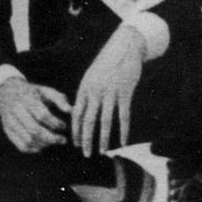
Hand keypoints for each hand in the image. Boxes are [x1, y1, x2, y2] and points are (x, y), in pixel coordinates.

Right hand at [0, 73, 70, 153]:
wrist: (6, 93)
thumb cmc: (32, 93)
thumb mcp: (45, 91)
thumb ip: (59, 99)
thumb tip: (71, 111)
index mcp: (27, 99)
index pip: (42, 115)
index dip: (55, 123)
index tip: (63, 126)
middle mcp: (17, 111)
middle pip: (34, 130)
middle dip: (51, 138)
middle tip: (62, 140)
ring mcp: (11, 122)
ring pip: (28, 140)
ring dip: (44, 144)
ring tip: (53, 141)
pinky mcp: (8, 131)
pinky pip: (21, 146)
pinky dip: (34, 149)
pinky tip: (43, 145)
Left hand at [70, 27, 148, 155]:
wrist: (124, 46)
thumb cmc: (107, 63)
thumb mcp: (91, 76)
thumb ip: (86, 94)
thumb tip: (80, 113)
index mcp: (85, 88)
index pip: (76, 114)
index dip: (75, 131)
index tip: (76, 144)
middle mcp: (95, 91)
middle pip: (88, 120)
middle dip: (86, 140)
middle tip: (86, 155)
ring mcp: (110, 92)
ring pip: (105, 121)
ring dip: (103, 139)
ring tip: (103, 152)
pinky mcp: (125, 92)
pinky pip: (123, 115)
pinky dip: (123, 130)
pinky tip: (123, 141)